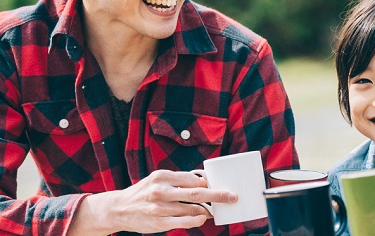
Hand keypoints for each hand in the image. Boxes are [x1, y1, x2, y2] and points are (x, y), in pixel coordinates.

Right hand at [67, 169, 237, 234]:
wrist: (118, 209)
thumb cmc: (143, 192)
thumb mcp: (157, 179)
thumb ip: (178, 180)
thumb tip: (204, 181)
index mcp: (162, 176)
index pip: (193, 178)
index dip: (208, 184)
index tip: (220, 185)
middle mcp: (160, 190)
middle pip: (197, 192)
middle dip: (218, 194)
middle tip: (232, 196)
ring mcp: (159, 208)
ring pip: (192, 209)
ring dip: (207, 210)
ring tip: (213, 210)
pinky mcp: (159, 223)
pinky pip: (184, 222)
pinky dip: (197, 221)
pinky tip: (203, 219)